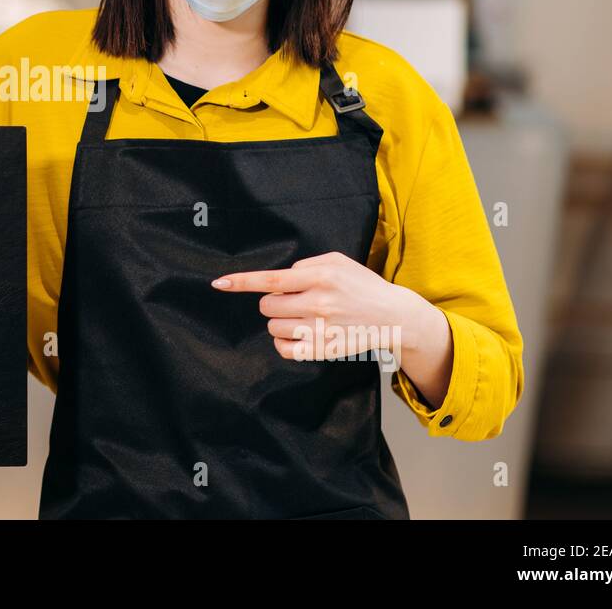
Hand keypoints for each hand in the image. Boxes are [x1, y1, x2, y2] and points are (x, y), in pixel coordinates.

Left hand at [211, 251, 435, 362]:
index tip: (219, 283)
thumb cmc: (362, 285)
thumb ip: (306, 265)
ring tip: (302, 317)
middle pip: (268, 306)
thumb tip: (282, 278)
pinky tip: (296, 334)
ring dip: (280, 321)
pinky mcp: (322, 350)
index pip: (272, 279)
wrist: (392, 316)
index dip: (242, 282)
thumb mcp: (338, 261)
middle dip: (274, 303)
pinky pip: (284, 349)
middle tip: (295, 301)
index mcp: (321, 277)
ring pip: (273, 327)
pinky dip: (283, 342)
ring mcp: (320, 329)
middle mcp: (319, 303)